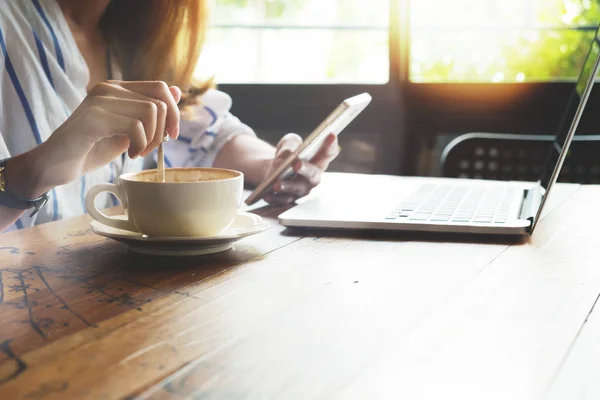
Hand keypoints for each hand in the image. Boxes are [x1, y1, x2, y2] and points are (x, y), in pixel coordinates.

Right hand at [29, 81, 180, 192]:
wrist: (54, 166)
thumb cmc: (90, 149)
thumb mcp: (128, 131)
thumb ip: (149, 112)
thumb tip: (177, 91)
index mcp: (117, 88)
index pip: (160, 88)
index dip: (173, 113)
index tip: (171, 136)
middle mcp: (108, 88)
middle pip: (160, 101)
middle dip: (162, 131)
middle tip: (148, 150)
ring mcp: (100, 100)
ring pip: (151, 111)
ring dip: (152, 139)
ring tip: (137, 152)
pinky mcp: (94, 117)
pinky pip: (135, 125)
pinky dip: (140, 144)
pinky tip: (129, 154)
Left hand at [263, 133, 339, 205]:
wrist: (275, 170)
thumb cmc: (288, 154)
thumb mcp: (289, 143)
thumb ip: (290, 143)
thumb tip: (288, 154)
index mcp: (319, 160)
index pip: (329, 152)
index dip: (331, 144)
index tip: (331, 134)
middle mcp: (314, 177)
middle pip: (313, 174)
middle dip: (305, 169)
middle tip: (297, 164)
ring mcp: (302, 189)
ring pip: (297, 190)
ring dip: (287, 187)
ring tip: (276, 184)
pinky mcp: (289, 198)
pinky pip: (282, 200)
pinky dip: (274, 198)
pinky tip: (266, 195)